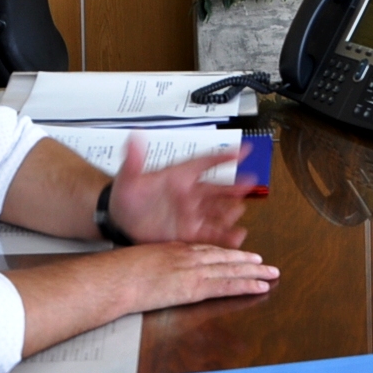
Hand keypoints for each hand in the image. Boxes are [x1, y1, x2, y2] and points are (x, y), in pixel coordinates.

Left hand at [109, 134, 256, 246]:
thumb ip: (134, 160)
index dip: (223, 156)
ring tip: (240, 209)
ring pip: (217, 210)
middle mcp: (190, 194)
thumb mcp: (128, 177)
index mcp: (179, 177)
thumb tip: (134, 136)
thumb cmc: (127, 197)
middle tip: (250, 180)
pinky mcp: (190, 232)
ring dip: (230, 210)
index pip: (205, 163)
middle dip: (234, 185)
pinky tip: (236, 236)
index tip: (243, 150)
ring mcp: (192, 214)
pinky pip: (212, 233)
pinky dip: (225, 235)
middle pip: (217, 188)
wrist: (121, 223)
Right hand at [118, 241, 278, 311]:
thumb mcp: (141, 260)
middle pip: (226, 257)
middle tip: (266, 263)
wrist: (116, 278)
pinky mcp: (195, 287)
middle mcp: (189, 256)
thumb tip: (158, 273)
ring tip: (271, 273)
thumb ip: (156, 264)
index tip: (241, 255)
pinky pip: (227, 286)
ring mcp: (194, 271)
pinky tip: (260, 286)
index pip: (209, 250)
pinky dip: (246, 285)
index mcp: (176, 248)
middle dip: (248, 261)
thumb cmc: (121, 272)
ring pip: (232, 269)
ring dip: (255, 272)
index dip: (228, 253)